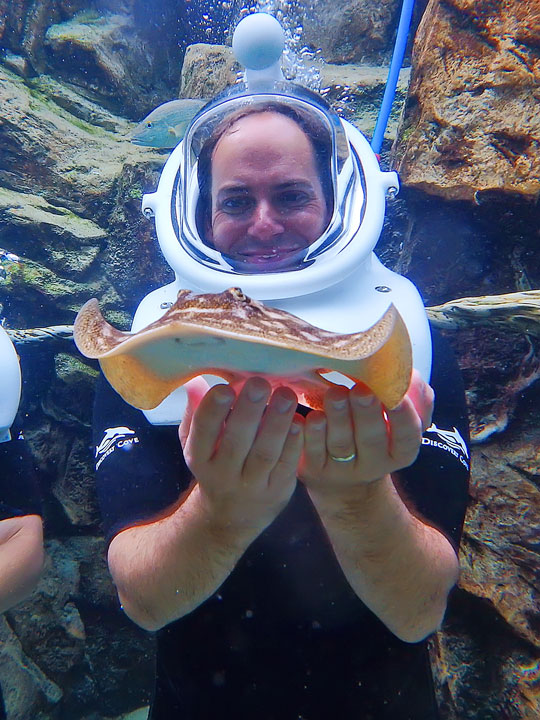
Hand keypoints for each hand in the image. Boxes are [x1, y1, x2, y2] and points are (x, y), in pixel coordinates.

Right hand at [179, 378, 302, 536]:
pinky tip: (299, 420)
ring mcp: (252, 486)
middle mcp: (223, 475)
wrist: (231, 516)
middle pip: (236, 442)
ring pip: (264, 454)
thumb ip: (196, 412)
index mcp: (199, 458)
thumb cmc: (214, 464)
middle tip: (260, 383)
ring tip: (286, 395)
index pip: (203, 433)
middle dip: (248, 412)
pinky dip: (293, 442)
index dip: (212, 411)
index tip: (224, 388)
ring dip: (276, 423)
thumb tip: (194, 381)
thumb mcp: (195, 443)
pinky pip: (286, 465)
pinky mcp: (277, 490)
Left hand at [298, 370, 433, 496]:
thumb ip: (410, 400)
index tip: (397, 397)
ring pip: (341, 444)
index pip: (407, 437)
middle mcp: (373, 464)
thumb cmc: (372, 435)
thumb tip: (414, 377)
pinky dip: (312, 432)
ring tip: (335, 394)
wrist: (341, 478)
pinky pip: (313, 451)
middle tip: (360, 389)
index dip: (404, 418)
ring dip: (338, 417)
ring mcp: (342, 469)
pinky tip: (312, 416)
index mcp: (398, 452)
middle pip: (371, 439)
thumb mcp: (395, 424)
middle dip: (366, 413)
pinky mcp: (315, 469)